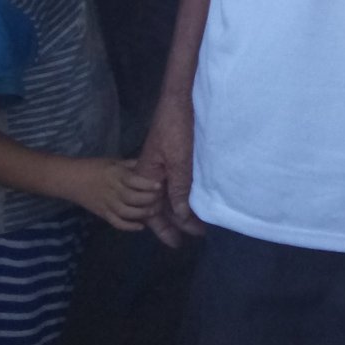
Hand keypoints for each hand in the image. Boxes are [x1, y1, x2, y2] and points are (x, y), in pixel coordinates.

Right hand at [69, 157, 161, 231]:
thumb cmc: (94, 167)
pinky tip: (141, 226)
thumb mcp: (114, 161)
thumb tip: (151, 164)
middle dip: (149, 200)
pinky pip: (117, 223)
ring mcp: (107, 203)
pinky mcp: (102, 214)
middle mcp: (112, 190)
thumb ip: (131, 164)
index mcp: (115, 174)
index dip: (148, 184)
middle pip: (133, 198)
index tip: (160, 185)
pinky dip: (129, 226)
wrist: (70, 179)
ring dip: (143, 214)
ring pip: (127, 212)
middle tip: (162, 199)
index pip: (133, 180)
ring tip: (155, 210)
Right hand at [137, 91, 204, 246]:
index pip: (153, 211)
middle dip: (176, 223)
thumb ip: (179, 189)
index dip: (166, 228)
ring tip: (197, 225)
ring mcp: (161, 167)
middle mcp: (152, 176)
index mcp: (147, 178)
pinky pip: (174, 184)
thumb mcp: (178, 162)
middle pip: (161, 206)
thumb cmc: (175, 129)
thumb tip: (180, 216)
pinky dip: (183, 196)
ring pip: (169, 196)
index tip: (179, 243)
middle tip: (196, 236)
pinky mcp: (171, 159)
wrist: (178, 101)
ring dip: (181, 211)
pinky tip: (192, 202)